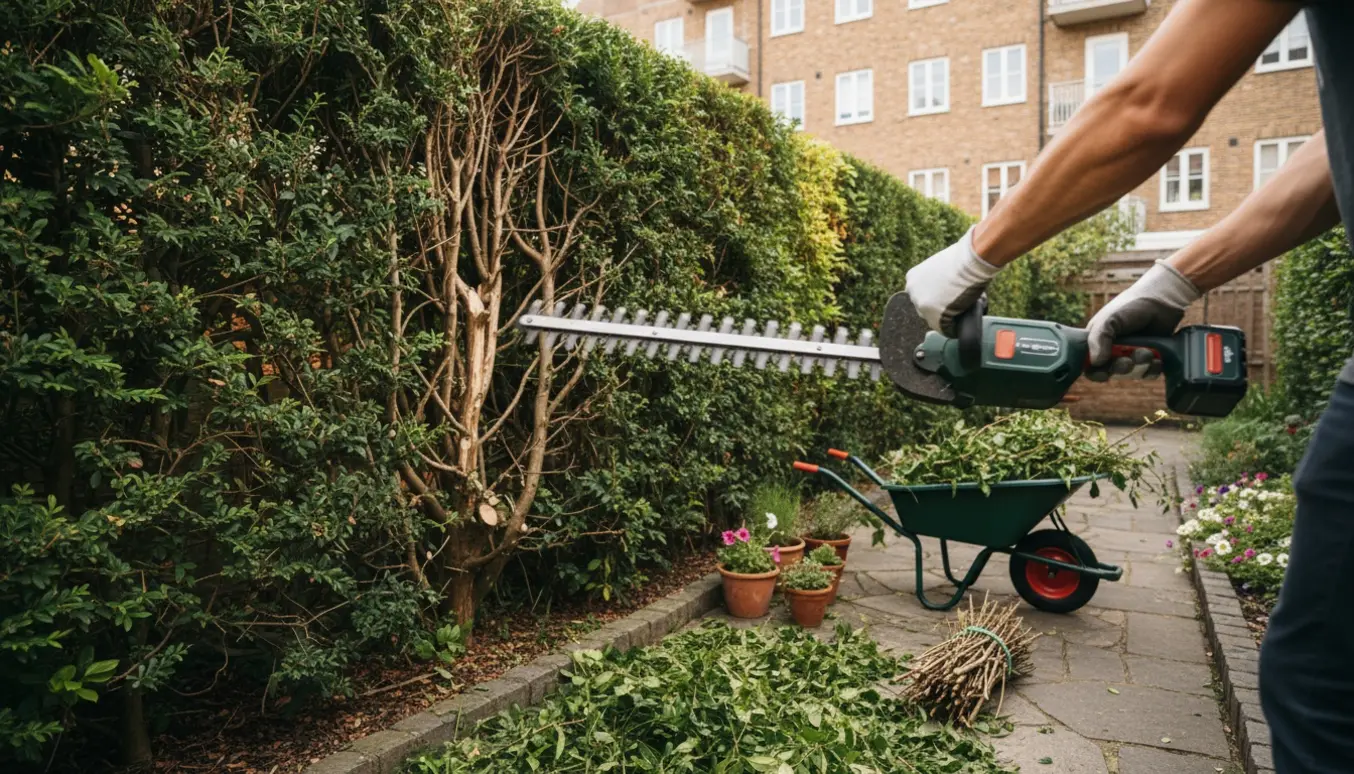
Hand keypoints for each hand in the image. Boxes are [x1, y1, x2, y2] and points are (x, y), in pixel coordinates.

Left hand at [904, 227, 1001, 334]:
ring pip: (932, 319)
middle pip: (924, 308)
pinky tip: (958, 327)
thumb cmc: (962, 260)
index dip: (935, 299)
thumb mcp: (941, 266)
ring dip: (944, 318)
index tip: (945, 300)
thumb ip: (938, 279)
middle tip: (954, 305)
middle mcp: (912, 291)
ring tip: (959, 315)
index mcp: (912, 277)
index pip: (921, 295)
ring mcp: (921, 304)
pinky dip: (951, 329)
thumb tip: (947, 291)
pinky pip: (942, 328)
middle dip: (938, 308)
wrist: (970, 262)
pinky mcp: (934, 315)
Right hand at [1084, 260, 1201, 367]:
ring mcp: (1132, 355)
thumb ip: (1098, 339)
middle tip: (1128, 361)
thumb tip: (1096, 362)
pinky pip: (1149, 373)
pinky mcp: (1150, 358)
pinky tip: (1156, 358)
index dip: (1096, 372)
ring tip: (1147, 352)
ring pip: (1132, 374)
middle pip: (1112, 372)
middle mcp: (1114, 350)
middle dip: (1121, 368)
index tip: (1103, 372)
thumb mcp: (1109, 319)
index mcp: (1098, 342)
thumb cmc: (1132, 306)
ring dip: (1140, 366)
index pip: (1090, 366)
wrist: (1163, 300)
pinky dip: (1153, 369)